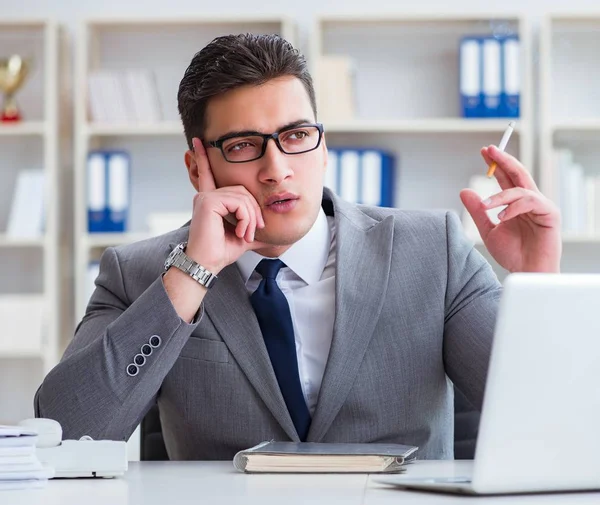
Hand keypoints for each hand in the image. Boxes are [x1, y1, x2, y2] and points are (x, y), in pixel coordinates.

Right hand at [185, 137, 266, 273]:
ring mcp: (206, 197)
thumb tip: (275, 237)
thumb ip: (255, 230)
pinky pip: (238, 203)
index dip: (203, 158)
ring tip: (246, 235)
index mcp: (211, 201)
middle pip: (242, 191)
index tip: (198, 142)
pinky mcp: (208, 202)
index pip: (208, 175)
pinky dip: (245, 218)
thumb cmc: (221, 252)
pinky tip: (240, 231)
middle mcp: (206, 196)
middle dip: (253, 211)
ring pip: (242, 198)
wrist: (207, 264)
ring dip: (250, 218)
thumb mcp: (243, 237)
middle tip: (254, 230)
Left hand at [460, 145, 561, 272]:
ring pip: (520, 189)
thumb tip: (464, 190)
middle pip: (518, 173)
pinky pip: (530, 202)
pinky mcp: (550, 214)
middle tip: (489, 150)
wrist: (525, 271)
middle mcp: (530, 201)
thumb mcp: (488, 230)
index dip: (496, 164)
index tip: (484, 152)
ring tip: (486, 205)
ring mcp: (541, 206)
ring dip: (500, 195)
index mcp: (516, 203)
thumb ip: (478, 211)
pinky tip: (501, 216)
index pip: (506, 177)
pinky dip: (513, 207)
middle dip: (503, 160)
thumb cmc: (512, 253)